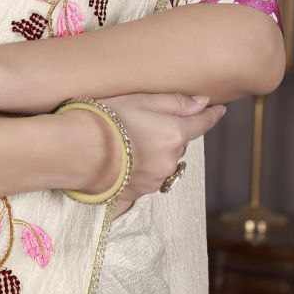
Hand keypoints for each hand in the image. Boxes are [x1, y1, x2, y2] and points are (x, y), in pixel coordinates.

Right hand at [73, 92, 226, 220]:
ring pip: (165, 162)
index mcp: (175, 134)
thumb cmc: (105, 118)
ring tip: (130, 143)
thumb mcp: (140, 100)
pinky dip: (142, 168)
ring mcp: (155, 179)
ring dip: (157, 153)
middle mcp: (170, 160)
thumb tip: (204, 103)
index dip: (211, 115)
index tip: (219, 110)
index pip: (202, 124)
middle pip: (180, 144)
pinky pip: (149, 177)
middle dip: (172, 134)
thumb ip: (174, 102)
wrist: (75, 152)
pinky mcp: (139, 193)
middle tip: (148, 123)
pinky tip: (124, 160)